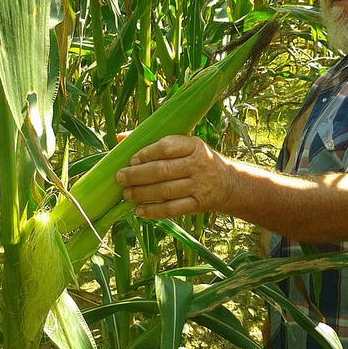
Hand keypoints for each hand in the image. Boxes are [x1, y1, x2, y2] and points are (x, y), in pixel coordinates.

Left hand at [116, 135, 232, 218]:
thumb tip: (120, 138)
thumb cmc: (195, 160)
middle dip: (137, 175)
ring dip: (142, 193)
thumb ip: (153, 141)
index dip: (146, 153)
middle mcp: (198, 165)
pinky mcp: (198, 204)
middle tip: (120, 177)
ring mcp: (199, 186)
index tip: (131, 159)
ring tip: (126, 193)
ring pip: (165, 191)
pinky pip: (172, 209)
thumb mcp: (184, 145)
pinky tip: (139, 211)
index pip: (167, 147)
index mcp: (194, 145)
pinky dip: (154, 211)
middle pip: (163, 170)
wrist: (227, 183)